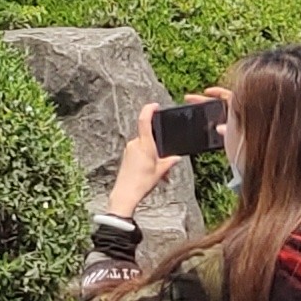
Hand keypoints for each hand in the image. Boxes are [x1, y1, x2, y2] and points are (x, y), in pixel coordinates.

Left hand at [107, 103, 167, 218]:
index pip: (144, 121)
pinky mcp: (126, 157)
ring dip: (153, 158)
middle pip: (149, 138)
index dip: (149, 110)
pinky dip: (147, 161)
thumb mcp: (160, 172)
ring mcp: (129, 150)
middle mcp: (134, 144)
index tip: (155, 106)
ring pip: (145, 148)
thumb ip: (169, 162)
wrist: (125, 194)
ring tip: (159, 175)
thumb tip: (176, 158)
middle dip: (159, 148)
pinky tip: (151, 174)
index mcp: (144, 145)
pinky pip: (139, 154)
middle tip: (165, 166)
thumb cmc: (142, 183)